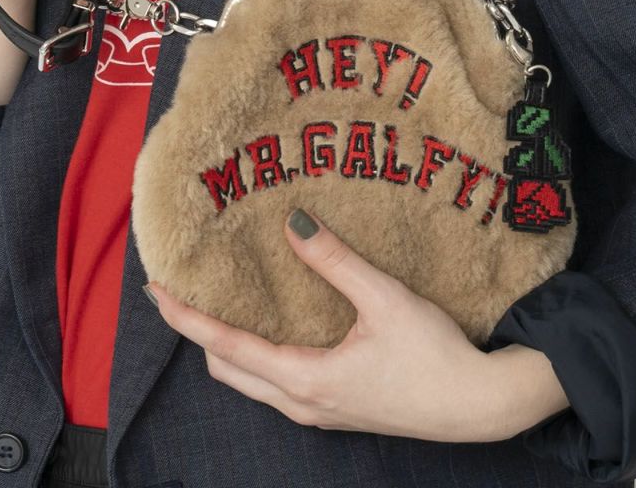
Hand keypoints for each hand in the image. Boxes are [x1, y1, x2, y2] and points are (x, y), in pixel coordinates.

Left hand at [143, 207, 541, 442]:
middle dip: (198, 333)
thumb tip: (293, 223)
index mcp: (306, 379)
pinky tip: (272, 325)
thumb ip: (336, 261)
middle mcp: (302, 403)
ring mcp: (318, 413)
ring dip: (227, 347)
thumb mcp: (385, 298)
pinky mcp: (336, 410)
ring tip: (219, 302)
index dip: (188, 319)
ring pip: (251, 382)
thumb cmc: (434, 355)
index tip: (159, 292)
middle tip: (182, 291)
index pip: (226, 347)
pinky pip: (276, 385)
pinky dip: (257, 356)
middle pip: (228, 369)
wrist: (477, 406)